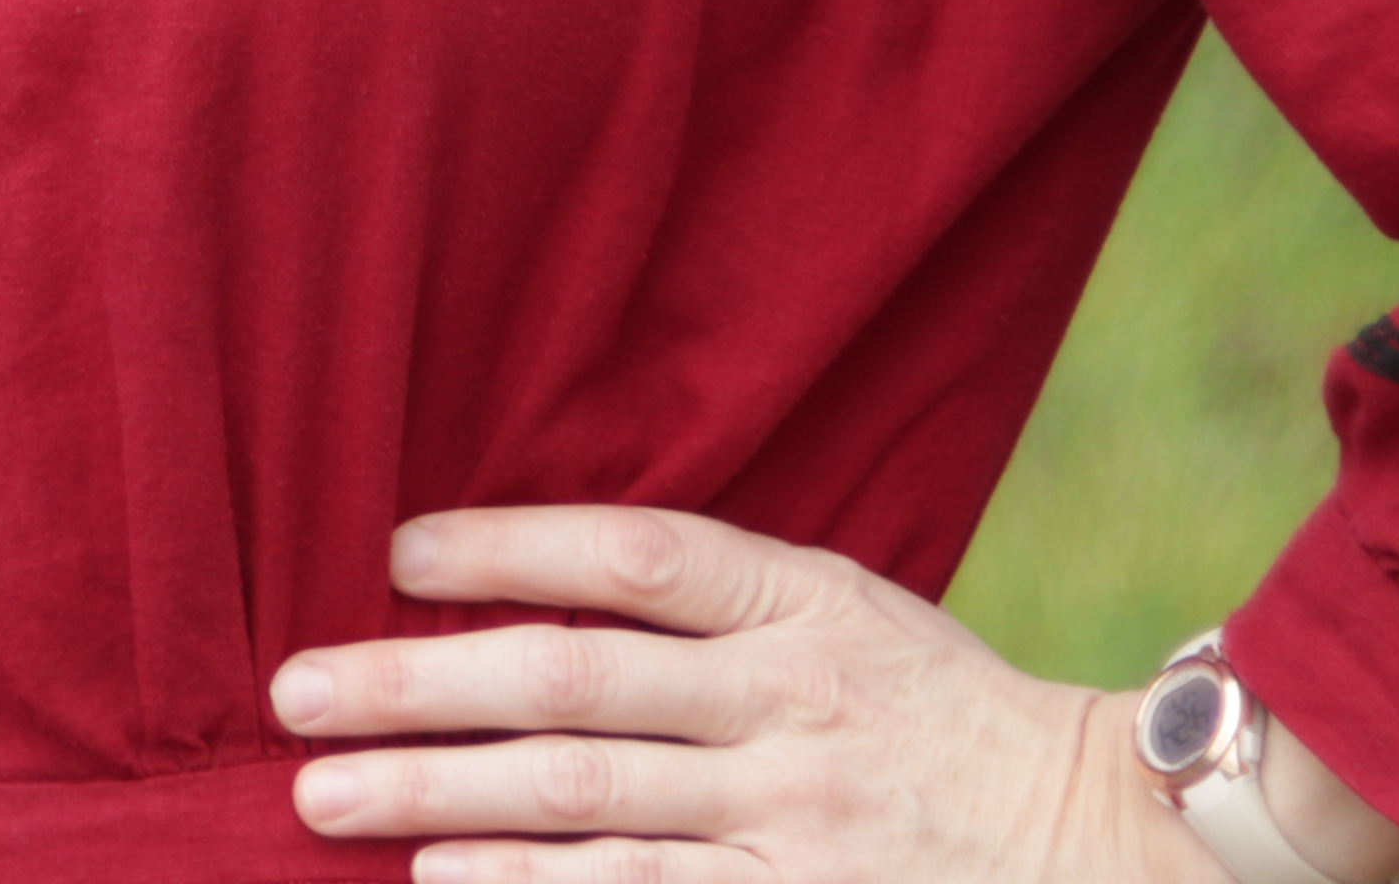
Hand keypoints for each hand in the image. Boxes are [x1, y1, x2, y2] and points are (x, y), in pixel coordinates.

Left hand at [269, 506, 1218, 883]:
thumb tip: (525, 577)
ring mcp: (795, 819)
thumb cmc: (936, 710)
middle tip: (293, 696)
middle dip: (415, 688)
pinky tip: (446, 879)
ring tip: (325, 798)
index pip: (634, 557)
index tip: (393, 550)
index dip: (507, 547)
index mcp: (807, 605)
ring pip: (584, 804)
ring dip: (439, 797)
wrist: (1105, 838)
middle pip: (570, 687)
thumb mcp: (846, 614)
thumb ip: (713, 599)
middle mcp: (792, 706)